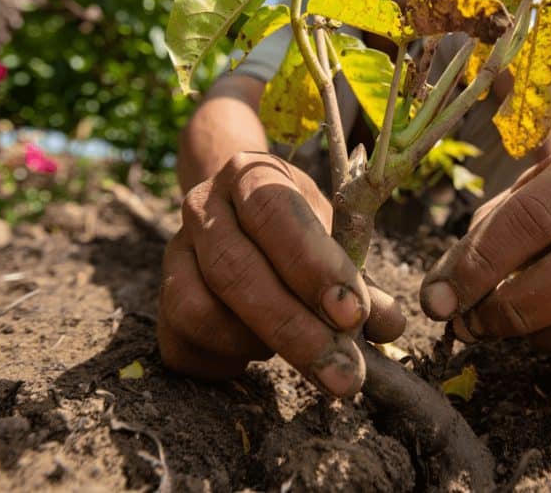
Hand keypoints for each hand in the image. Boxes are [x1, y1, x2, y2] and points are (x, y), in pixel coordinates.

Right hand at [157, 152, 405, 395]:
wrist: (239, 213)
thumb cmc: (300, 229)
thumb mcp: (335, 237)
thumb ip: (361, 280)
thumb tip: (389, 325)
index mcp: (251, 174)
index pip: (276, 213)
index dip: (314, 267)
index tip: (353, 315)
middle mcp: (202, 206)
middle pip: (236, 272)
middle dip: (296, 331)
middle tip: (343, 375)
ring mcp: (174, 253)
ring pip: (201, 311)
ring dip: (258, 342)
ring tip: (295, 344)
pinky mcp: (161, 300)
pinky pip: (185, 344)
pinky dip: (228, 360)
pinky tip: (257, 353)